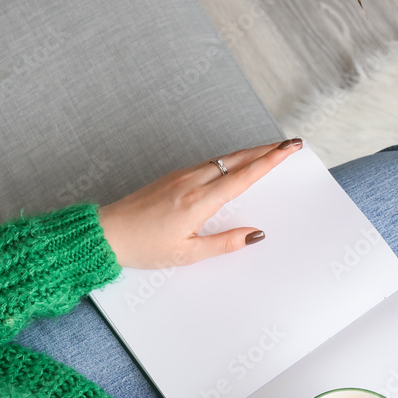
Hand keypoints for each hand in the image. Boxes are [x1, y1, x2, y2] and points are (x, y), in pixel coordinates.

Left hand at [97, 139, 302, 268]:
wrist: (108, 232)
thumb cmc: (144, 245)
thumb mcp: (188, 254)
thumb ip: (224, 243)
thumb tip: (254, 234)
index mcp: (200, 201)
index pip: (244, 176)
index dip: (270, 160)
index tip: (288, 148)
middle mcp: (193, 182)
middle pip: (238, 159)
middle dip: (266, 150)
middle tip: (289, 143)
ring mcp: (181, 176)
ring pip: (224, 159)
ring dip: (249, 153)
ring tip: (270, 151)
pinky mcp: (173, 176)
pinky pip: (209, 163)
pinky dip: (230, 160)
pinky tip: (236, 163)